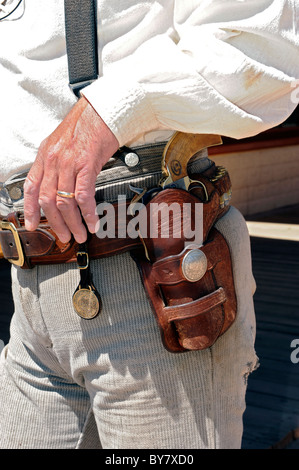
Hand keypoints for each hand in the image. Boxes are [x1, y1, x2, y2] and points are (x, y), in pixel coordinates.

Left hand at [24, 97, 118, 243]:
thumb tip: (60, 183)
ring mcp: (69, 163)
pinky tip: (92, 222)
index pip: (32, 186)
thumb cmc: (88, 124)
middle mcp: (54, 160)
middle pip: (48, 200)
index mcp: (46, 155)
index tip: (32, 225)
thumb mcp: (64, 142)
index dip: (31, 209)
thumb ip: (58, 162)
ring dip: (73, 222)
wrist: (104, 110)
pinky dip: (87, 213)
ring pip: (65, 201)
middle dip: (56, 223)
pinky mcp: (86, 165)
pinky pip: (83, 195)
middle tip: (64, 236)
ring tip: (81, 234)